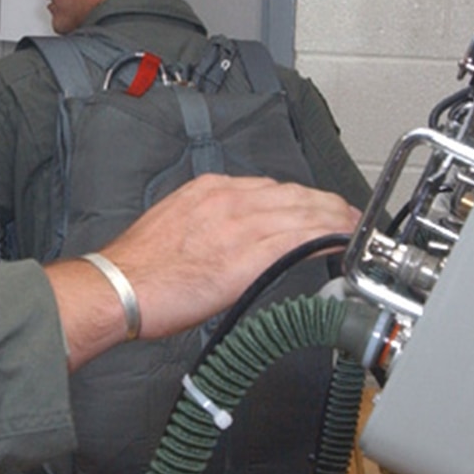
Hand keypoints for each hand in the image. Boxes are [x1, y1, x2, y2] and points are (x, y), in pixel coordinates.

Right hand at [47, 174, 361, 370]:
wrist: (119, 287)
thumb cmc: (139, 267)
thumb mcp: (175, 222)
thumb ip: (209, 221)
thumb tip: (232, 236)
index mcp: (210, 190)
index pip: (272, 187)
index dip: (302, 198)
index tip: (315, 207)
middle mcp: (229, 201)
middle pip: (295, 195)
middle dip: (327, 205)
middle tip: (349, 216)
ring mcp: (240, 227)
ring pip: (304, 214)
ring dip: (335, 221)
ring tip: (354, 229)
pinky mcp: (248, 259)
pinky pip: (300, 242)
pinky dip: (326, 240)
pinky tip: (341, 244)